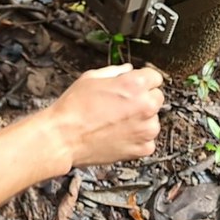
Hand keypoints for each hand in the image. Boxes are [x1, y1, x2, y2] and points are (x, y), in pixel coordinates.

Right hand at [46, 64, 163, 168]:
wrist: (63, 138)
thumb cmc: (73, 109)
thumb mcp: (90, 79)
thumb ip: (114, 72)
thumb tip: (126, 70)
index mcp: (135, 85)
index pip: (154, 77)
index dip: (142, 81)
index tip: (135, 87)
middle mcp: (145, 106)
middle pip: (156, 98)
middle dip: (142, 100)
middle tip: (121, 106)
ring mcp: (146, 129)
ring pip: (152, 120)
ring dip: (140, 121)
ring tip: (115, 122)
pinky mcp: (143, 148)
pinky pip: (147, 140)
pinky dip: (136, 139)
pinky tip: (117, 135)